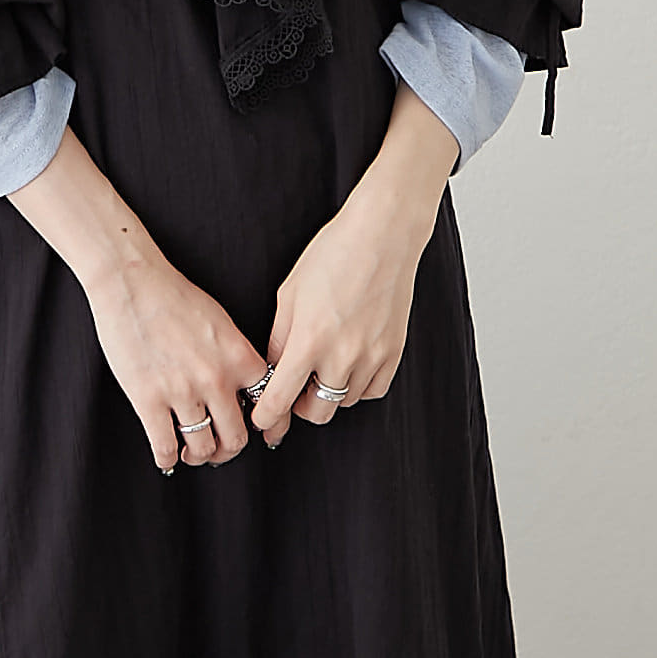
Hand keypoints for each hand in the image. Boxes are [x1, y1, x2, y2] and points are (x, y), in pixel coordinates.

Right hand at [83, 248, 270, 472]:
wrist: (131, 282)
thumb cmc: (172, 295)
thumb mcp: (221, 322)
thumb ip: (235, 356)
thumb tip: (242, 385)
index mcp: (239, 357)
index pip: (267, 405)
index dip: (268, 426)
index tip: (264, 435)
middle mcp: (216, 379)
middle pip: (236, 437)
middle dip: (229, 450)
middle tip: (221, 449)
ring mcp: (182, 392)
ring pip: (202, 448)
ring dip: (199, 456)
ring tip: (191, 452)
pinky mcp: (148, 399)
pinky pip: (165, 447)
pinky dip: (167, 459)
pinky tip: (167, 456)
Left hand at [248, 78, 456, 446]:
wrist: (382, 236)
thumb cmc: (333, 254)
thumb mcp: (289, 293)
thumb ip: (279, 338)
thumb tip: (272, 371)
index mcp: (309, 340)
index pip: (281, 399)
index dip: (266, 416)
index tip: (262, 421)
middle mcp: (342, 355)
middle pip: (316, 412)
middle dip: (299, 407)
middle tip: (293, 389)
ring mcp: (372, 356)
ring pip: (344, 401)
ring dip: (328, 393)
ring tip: (322, 365)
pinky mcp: (394, 352)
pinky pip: (372, 390)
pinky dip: (357, 385)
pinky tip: (348, 364)